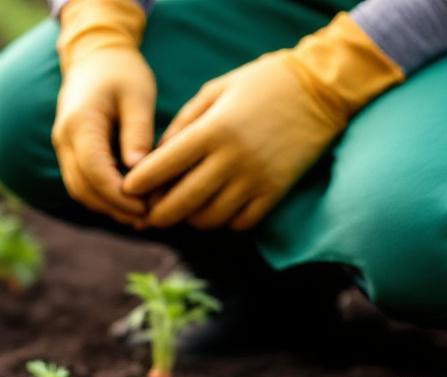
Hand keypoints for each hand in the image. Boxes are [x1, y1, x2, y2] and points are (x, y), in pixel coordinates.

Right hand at [53, 46, 154, 226]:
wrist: (95, 58)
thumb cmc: (121, 72)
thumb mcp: (138, 96)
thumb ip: (138, 133)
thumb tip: (140, 171)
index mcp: (80, 123)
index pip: (94, 170)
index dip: (118, 195)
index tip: (145, 208)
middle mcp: (64, 138)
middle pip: (83, 187)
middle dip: (113, 207)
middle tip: (146, 219)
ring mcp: (63, 147)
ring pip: (79, 190)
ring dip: (106, 207)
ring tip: (139, 217)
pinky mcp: (69, 152)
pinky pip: (81, 182)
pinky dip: (101, 196)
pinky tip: (127, 203)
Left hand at [122, 13, 403, 230]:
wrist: (319, 89)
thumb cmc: (259, 85)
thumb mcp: (214, 92)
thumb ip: (181, 124)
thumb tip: (154, 158)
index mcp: (211, 131)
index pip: (162, 168)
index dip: (138, 184)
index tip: (127, 189)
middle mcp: (231, 160)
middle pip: (181, 204)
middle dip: (158, 214)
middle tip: (149, 213)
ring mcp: (255, 180)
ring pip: (208, 219)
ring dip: (190, 219)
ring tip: (184, 209)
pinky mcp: (275, 192)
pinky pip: (240, 223)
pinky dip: (224, 221)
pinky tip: (218, 208)